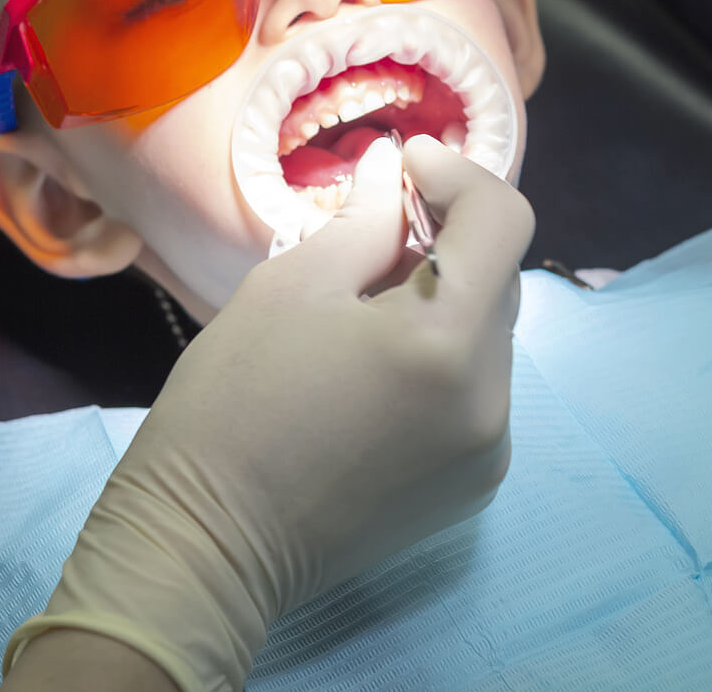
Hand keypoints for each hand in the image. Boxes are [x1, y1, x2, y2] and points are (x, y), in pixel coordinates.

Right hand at [4, 135, 534, 690]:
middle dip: (446, 241)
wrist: (209, 545)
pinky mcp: (476, 483)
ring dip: (445, 304)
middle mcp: (492, 396)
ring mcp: (491, 448)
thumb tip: (395, 169)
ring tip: (366, 314)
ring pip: (488, 336)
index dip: (458, 175)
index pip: (503, 221)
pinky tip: (378, 374)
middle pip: (498, 279)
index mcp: (447, 340)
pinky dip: (444, 362)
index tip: (405, 166)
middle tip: (373, 234)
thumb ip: (364, 220)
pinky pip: (478, 392)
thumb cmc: (232, 404)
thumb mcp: (290, 286)